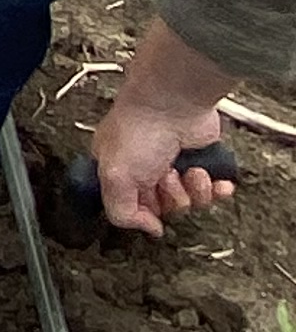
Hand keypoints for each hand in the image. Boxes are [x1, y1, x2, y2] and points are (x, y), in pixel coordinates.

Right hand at [90, 15, 238, 236]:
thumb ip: (121, 213)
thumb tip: (148, 229)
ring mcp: (176, 163)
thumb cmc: (138, 126)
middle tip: (167, 178)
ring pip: (193, 201)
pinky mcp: (202, 159)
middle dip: (172, 199)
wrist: (174, 102)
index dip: (145, 213)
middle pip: (166, 208)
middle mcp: (147, 168)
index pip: (132, 208)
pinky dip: (217, 188)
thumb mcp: (114, 177)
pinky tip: (211, 177)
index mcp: (118, 170)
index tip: (150, 206)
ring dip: (195, 191)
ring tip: (189, 171)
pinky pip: (215, 189)